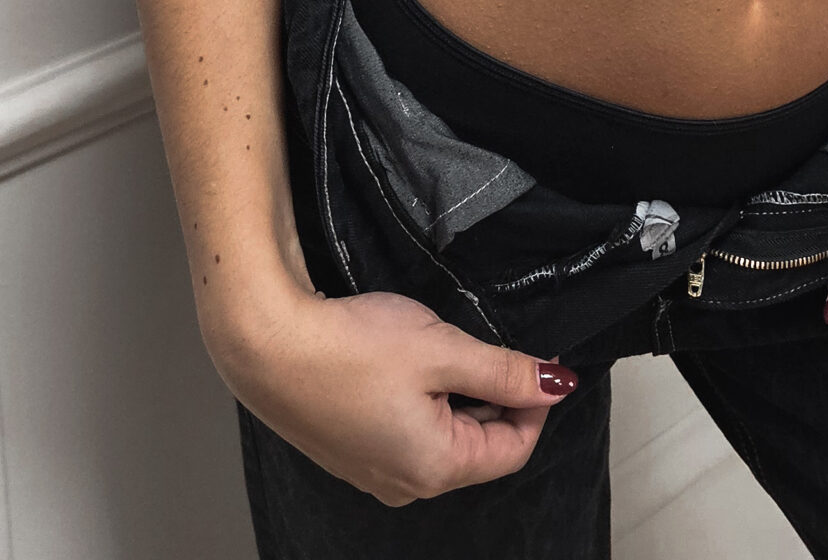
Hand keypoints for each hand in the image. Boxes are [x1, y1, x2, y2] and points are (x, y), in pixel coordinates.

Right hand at [222, 283, 578, 503]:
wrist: (269, 345)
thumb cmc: (350, 347)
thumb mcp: (443, 350)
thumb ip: (504, 371)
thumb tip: (557, 385)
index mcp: (435, 468)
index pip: (513, 448)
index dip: (532, 400)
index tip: (534, 357)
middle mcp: (406, 484)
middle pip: (479, 446)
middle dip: (492, 396)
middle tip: (480, 343)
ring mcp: (376, 472)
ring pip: (445, 438)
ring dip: (457, 395)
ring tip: (438, 348)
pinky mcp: (354, 451)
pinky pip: (410, 434)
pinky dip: (424, 400)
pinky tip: (407, 363)